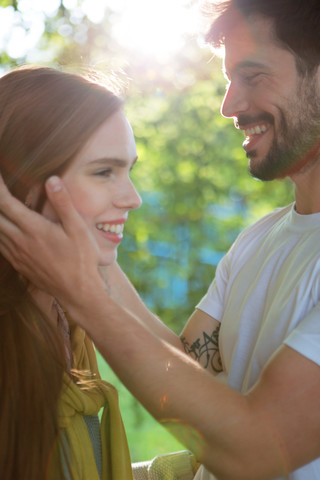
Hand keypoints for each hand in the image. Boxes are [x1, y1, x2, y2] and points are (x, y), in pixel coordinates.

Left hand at [0, 175, 102, 306]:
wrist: (77, 292)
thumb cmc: (81, 259)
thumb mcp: (78, 229)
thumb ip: (63, 204)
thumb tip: (52, 180)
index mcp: (34, 229)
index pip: (5, 202)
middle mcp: (20, 241)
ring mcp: (17, 254)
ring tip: (0, 206)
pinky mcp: (18, 264)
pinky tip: (3, 228)